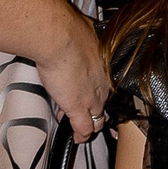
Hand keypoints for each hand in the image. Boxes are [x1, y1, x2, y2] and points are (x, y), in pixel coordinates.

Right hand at [39, 8, 110, 142]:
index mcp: (107, 66)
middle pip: (104, 103)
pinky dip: (81, 135)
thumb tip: (81, 31)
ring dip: (89, 124)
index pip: (107, 85)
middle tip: (83, 111)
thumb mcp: (87, 32)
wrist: (60, 37)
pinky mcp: (78, 108)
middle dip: (94, 109)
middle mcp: (103, 83)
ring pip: (97, 119)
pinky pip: (84, 128)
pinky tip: (78, 138)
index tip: (90, 93)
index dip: (97, 92)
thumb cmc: (69, 30)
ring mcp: (92, 98)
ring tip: (80, 127)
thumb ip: (87, 38)